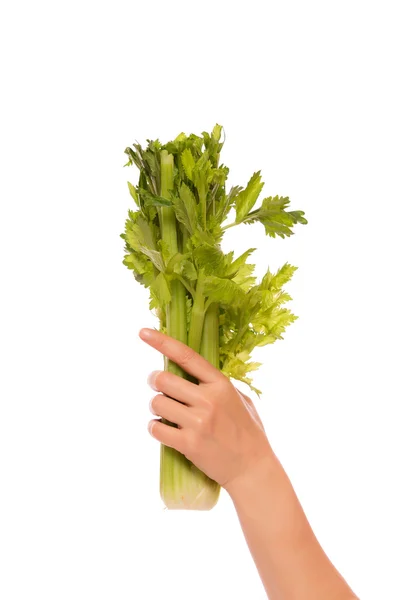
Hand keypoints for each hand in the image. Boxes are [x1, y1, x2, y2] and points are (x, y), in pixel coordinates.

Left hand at [139, 327, 271, 488]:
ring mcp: (198, 422)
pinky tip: (164, 431)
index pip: (186, 356)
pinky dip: (155, 428)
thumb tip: (192, 371)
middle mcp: (208, 399)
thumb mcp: (240, 399)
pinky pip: (156, 429)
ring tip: (167, 415)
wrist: (252, 469)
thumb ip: (217, 385)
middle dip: (154, 382)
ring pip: (156, 403)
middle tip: (158, 388)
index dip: (162, 342)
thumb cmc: (248, 432)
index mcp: (221, 384)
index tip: (143, 332)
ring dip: (156, 408)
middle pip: (163, 380)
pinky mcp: (188, 444)